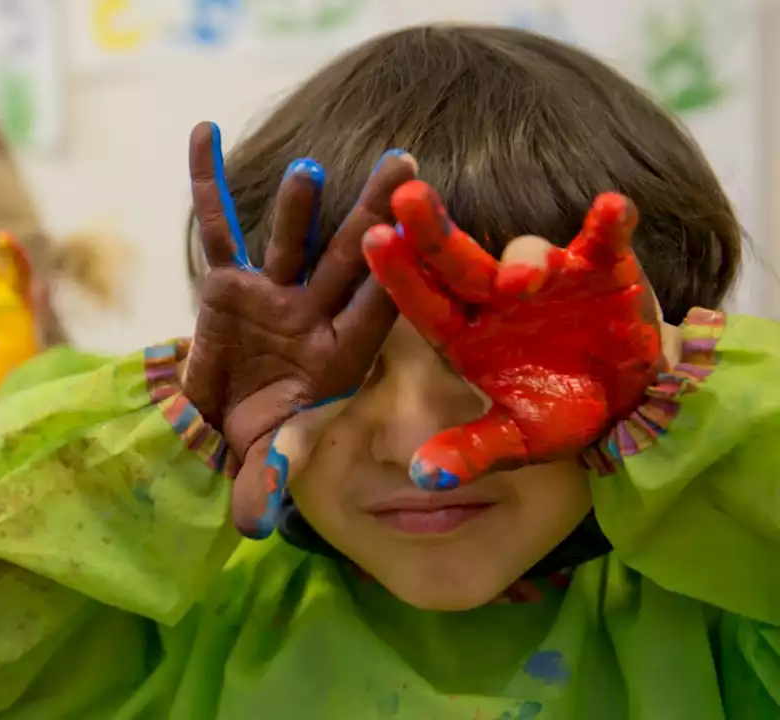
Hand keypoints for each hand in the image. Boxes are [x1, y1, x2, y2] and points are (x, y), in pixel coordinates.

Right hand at [181, 121, 417, 536]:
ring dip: (300, 203)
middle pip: (345, 260)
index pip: (370, 313)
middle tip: (405, 165)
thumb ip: (265, 483)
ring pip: (290, 240)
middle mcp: (312, 315)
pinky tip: (203, 133)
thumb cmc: (259, 442)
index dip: (390, 280)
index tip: (416, 243)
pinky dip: (208, 181)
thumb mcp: (264, 461)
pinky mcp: (228, 283)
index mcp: (338, 356)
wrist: (222, 425)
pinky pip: (218, 225)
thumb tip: (257, 523)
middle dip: (371, 216)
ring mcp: (272, 294)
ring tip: (311, 166)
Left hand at [363, 180, 662, 489]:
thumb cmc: (555, 412)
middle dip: (432, 230)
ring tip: (526, 282)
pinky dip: (610, 226)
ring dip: (525, 261)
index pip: (420, 301)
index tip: (373, 241)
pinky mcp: (602, 268)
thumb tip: (424, 479)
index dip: (398, 274)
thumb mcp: (515, 440)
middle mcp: (494, 297)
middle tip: (407, 198)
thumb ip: (471, 452)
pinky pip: (603, 241)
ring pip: (526, 255)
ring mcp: (548, 277)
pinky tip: (614, 210)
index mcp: (462, 333)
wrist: (625, 398)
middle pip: (456, 260)